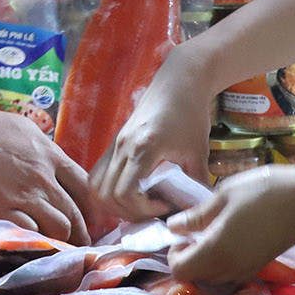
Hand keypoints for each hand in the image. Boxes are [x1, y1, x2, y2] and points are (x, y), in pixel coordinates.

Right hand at [0, 102, 92, 242]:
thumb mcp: (26, 130)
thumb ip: (44, 150)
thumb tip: (54, 161)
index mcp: (51, 156)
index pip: (86, 187)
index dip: (92, 208)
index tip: (91, 219)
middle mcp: (44, 178)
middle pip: (75, 213)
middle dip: (82, 233)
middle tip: (81, 244)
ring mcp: (25, 196)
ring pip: (59, 227)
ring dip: (62, 240)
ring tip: (60, 248)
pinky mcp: (3, 211)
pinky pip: (31, 234)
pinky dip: (37, 242)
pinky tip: (36, 246)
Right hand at [89, 47, 217, 221]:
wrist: (179, 82)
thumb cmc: (190, 113)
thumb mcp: (198, 151)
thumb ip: (196, 182)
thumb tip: (197, 210)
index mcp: (143, 148)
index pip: (126, 192)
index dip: (142, 209)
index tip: (164, 206)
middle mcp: (122, 146)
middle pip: (106, 194)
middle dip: (128, 212)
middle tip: (152, 210)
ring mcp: (114, 144)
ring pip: (96, 186)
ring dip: (114, 203)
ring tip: (139, 204)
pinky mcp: (113, 142)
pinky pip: (97, 174)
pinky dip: (108, 190)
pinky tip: (131, 191)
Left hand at [168, 164, 294, 283]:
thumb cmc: (263, 190)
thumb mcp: (224, 196)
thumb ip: (196, 216)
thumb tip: (172, 227)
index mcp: (217, 251)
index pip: (180, 270)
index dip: (173, 253)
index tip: (181, 232)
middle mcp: (230, 268)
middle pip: (195, 278)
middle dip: (187, 259)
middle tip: (192, 232)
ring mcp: (247, 270)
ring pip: (212, 279)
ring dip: (203, 262)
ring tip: (209, 233)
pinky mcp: (260, 266)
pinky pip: (230, 274)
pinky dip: (220, 263)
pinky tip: (227, 238)